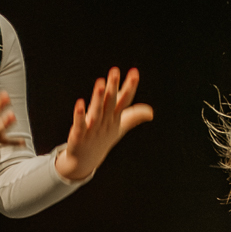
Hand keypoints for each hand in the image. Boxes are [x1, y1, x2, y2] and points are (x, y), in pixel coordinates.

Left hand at [53, 67, 152, 181]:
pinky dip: (80, 115)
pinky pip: (80, 124)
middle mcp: (105, 122)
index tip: (135, 72)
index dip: (129, 87)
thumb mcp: (120, 127)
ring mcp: (93, 129)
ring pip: (97, 111)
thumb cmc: (103, 139)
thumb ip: (134, 116)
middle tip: (115, 71)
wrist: (85, 160)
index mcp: (115, 118)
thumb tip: (151, 112)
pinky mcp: (79, 135)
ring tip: (101, 83)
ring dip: (99, 98)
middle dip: (113, 87)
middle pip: (110, 103)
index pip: (124, 100)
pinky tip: (79, 103)